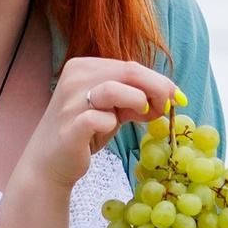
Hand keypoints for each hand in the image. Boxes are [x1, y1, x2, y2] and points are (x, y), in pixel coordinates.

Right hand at [27, 56, 175, 188]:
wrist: (51, 161)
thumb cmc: (86, 130)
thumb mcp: (114, 107)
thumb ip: (137, 97)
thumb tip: (171, 96)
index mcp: (84, 67)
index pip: (131, 66)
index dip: (159, 81)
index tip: (177, 98)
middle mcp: (74, 79)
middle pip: (128, 72)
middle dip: (157, 88)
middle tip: (169, 106)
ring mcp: (69, 103)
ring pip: (112, 88)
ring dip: (138, 100)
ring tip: (144, 114)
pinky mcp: (69, 128)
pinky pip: (96, 119)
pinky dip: (110, 122)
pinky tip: (112, 127)